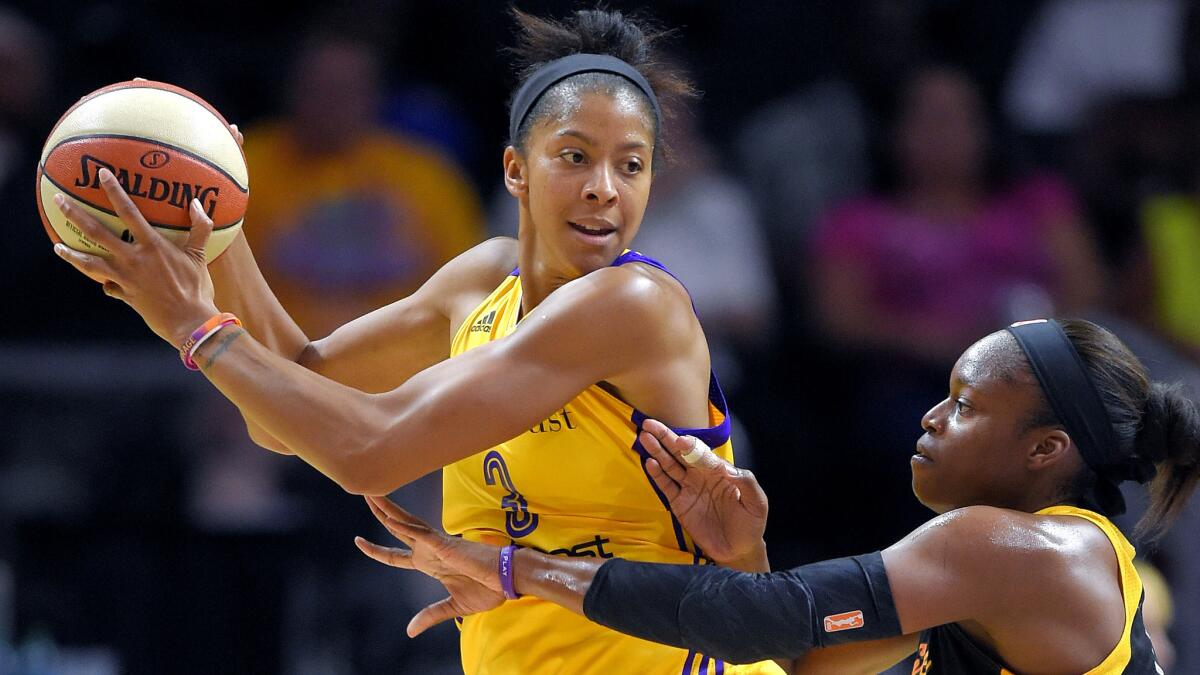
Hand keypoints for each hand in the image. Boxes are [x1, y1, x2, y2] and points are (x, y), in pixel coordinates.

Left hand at [53, 167, 218, 345]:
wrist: (189, 321)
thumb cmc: (197, 288)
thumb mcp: (200, 256)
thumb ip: (200, 228)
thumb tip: (197, 203)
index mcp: (151, 245)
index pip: (128, 211)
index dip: (114, 191)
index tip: (101, 174)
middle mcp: (132, 259)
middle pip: (96, 233)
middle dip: (75, 215)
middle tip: (59, 201)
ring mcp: (124, 278)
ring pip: (90, 263)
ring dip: (72, 254)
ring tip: (58, 247)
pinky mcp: (124, 294)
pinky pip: (108, 287)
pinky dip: (105, 284)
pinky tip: (100, 281)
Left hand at [355, 495, 505, 636]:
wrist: (508, 582)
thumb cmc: (488, 589)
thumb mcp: (453, 607)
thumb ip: (430, 615)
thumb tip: (409, 631)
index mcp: (430, 562)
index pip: (395, 555)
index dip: (376, 549)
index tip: (358, 541)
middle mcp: (430, 549)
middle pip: (398, 528)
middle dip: (380, 513)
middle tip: (364, 493)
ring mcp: (437, 544)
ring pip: (406, 524)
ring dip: (388, 511)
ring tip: (371, 495)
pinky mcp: (446, 545)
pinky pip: (422, 534)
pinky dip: (405, 528)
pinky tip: (390, 521)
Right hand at [641, 419, 768, 568]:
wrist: (739, 550)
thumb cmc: (750, 523)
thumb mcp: (756, 502)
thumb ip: (746, 482)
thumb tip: (726, 468)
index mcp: (719, 471)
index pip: (702, 453)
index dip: (691, 446)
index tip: (681, 441)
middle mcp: (701, 475)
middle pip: (680, 453)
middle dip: (666, 438)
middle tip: (650, 424)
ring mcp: (689, 488)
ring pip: (670, 465)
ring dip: (657, 451)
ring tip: (644, 437)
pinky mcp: (679, 504)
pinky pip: (666, 486)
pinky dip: (657, 474)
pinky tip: (650, 462)